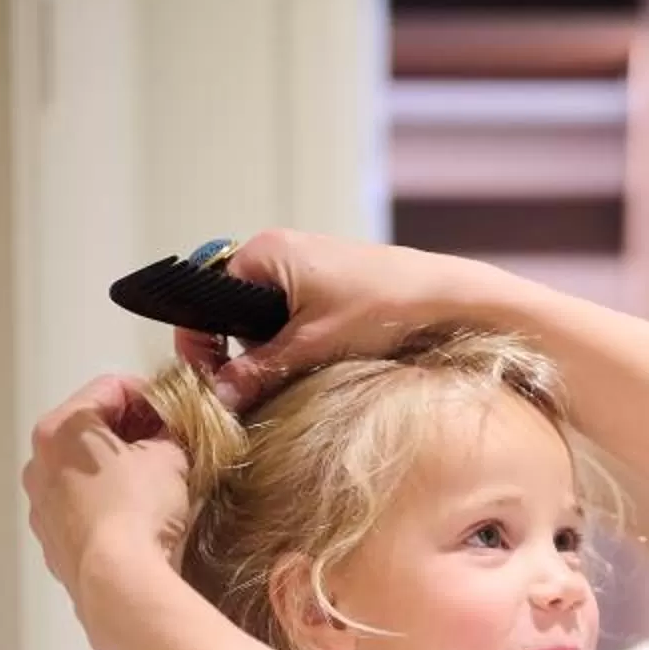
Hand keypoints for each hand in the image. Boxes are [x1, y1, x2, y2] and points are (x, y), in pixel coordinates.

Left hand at [21, 372, 187, 618]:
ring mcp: (40, 504)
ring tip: (150, 485)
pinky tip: (132, 520)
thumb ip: (170, 438)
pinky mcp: (51, 541)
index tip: (175, 409)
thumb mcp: (170, 459)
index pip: (110, 388)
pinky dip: (103, 505)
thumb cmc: (139, 509)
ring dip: (113, 471)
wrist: (119, 581)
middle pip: (89, 431)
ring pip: (81, 472)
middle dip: (129, 434)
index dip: (150, 394)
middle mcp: (40, 461)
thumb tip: (170, 439)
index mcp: (62, 427)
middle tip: (166, 444)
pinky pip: (79, 509)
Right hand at [182, 230, 491, 411]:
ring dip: (272, 353)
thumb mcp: (312, 346)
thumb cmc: (384, 307)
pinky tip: (316, 364)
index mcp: (263, 253)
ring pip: (264, 322)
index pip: (204, 297)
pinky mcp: (327, 290)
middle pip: (231, 312)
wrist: (447, 298)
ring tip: (296, 373)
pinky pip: (292, 322)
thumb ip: (259, 370)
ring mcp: (303, 271)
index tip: (210, 382)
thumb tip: (218, 396)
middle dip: (240, 351)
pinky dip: (296, 346)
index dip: (201, 342)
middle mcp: (277, 254)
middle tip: (257, 384)